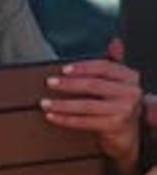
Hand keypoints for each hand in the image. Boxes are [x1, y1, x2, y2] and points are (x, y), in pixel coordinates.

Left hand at [40, 37, 142, 174]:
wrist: (127, 133)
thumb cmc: (117, 102)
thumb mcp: (118, 81)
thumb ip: (113, 61)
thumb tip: (115, 41)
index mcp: (130, 77)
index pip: (104, 67)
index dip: (83, 67)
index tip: (63, 69)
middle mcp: (130, 93)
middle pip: (94, 85)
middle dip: (68, 84)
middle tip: (49, 82)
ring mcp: (124, 111)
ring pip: (86, 105)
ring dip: (62, 104)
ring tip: (45, 103)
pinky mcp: (114, 127)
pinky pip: (85, 122)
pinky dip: (66, 119)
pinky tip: (53, 116)